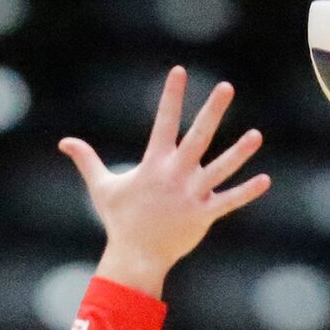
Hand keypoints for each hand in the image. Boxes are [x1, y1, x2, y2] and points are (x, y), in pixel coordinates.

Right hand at [62, 67, 267, 295]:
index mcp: (154, 164)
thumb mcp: (102, 187)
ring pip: (220, 168)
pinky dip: (246, 192)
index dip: (171, 96)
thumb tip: (64, 142)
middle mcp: (175, 175)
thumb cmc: (120, 221)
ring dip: (239, 152)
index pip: (164, 122)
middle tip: (226, 87)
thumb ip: (87, 160)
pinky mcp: (204, 215)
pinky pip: (228, 201)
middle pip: (198, 137)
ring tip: (257, 135)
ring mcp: (192, 195)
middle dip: (212, 111)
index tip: (179, 71)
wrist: (135, 258)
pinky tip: (264, 180)